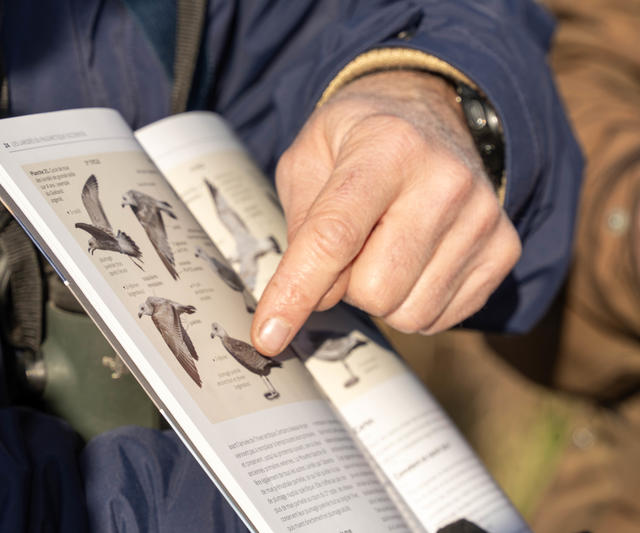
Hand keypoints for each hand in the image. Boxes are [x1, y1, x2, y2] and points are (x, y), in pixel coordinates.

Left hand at [251, 70, 520, 355]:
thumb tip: (312, 299)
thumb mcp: (309, 160)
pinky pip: (440, 318)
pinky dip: (412, 302)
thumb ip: (302, 226)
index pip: (334, 237)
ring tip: (385, 248)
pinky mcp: (504, 249)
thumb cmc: (359, 142)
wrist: (432, 117)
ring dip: (380, 296)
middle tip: (352, 247)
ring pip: (408, 312)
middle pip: (374, 289)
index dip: (296, 292)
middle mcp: (445, 181)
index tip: (267, 336)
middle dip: (346, 285)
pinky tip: (414, 260)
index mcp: (387, 148)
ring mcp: (483, 218)